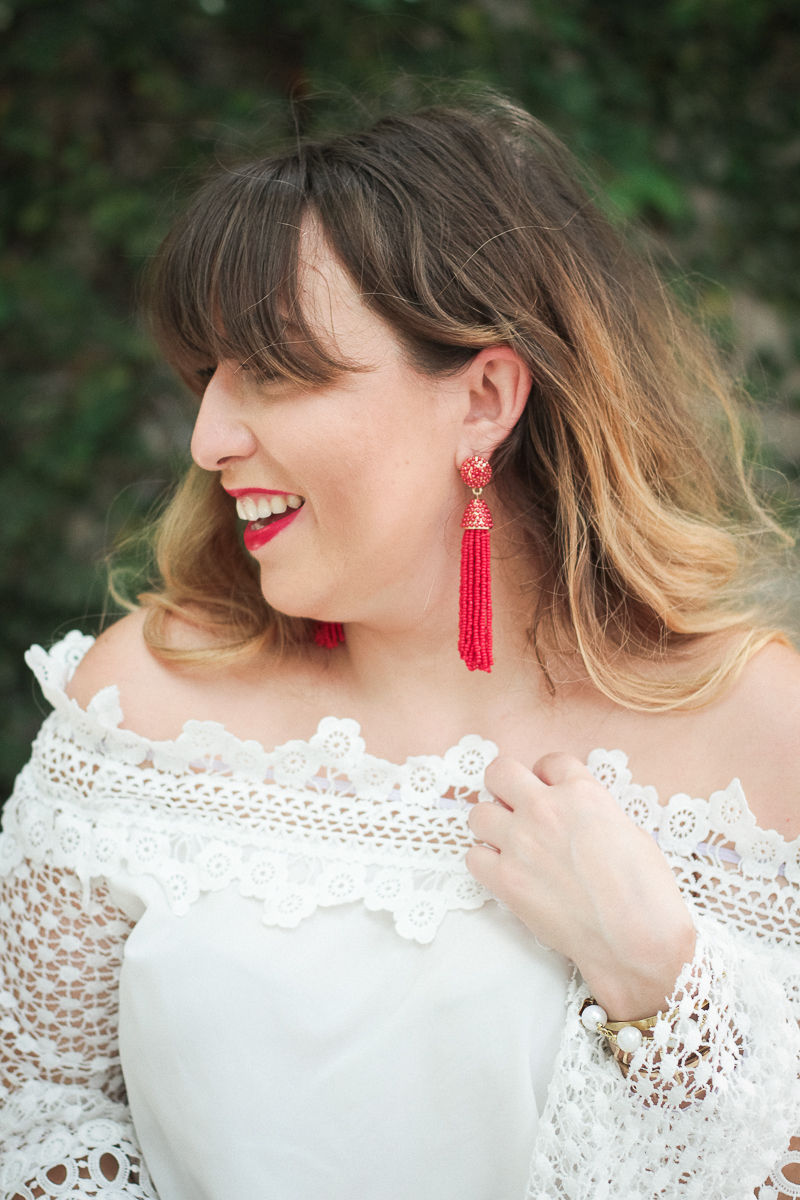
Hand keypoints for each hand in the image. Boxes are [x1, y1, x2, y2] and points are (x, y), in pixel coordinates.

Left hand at [466, 752, 696, 1020]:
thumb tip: (581, 818)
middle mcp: (546, 809)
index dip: (547, 776)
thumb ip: (597, 814)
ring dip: (491, 825)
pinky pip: (473, 857)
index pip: (550, 761)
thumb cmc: (646, 892)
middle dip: (505, 786)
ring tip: (508, 843)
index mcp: (583, 793)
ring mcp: (521, 843)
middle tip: (515, 805)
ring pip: (478, 813)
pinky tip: (503, 872)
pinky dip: (484, 863)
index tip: (548, 790)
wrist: (636, 940)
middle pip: (499, 772)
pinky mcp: (506, 879)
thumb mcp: (631, 832)